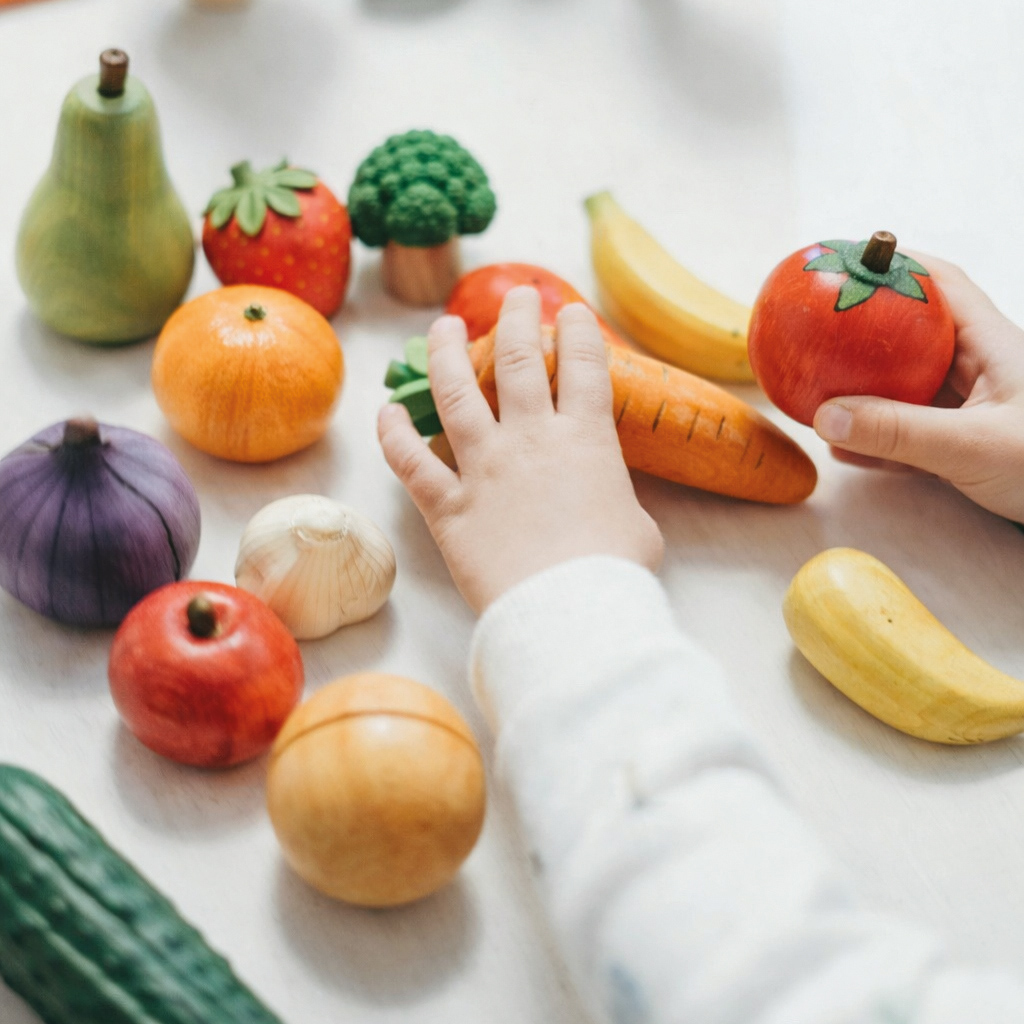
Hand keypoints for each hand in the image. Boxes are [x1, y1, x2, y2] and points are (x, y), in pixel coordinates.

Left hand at [378, 286, 663, 612]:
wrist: (568, 610)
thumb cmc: (614, 571)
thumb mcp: (636, 525)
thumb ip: (613, 497)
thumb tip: (604, 498)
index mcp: (585, 439)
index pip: (583, 366)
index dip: (577, 332)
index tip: (570, 312)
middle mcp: (530, 439)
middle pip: (518, 361)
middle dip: (516, 320)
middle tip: (515, 298)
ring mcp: (484, 468)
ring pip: (456, 393)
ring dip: (446, 353)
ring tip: (442, 327)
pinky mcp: (448, 505)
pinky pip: (410, 462)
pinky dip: (393, 435)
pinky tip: (386, 412)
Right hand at [813, 256, 1023, 521]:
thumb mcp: (973, 447)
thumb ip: (899, 432)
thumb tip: (825, 417)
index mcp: (993, 346)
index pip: (942, 285)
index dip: (897, 265)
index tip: (849, 259)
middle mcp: (981, 370)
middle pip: (913, 336)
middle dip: (865, 332)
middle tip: (818, 329)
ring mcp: (973, 410)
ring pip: (907, 389)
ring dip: (864, 392)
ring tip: (818, 391)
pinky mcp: (966, 448)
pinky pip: (910, 435)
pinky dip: (875, 440)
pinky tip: (844, 449)